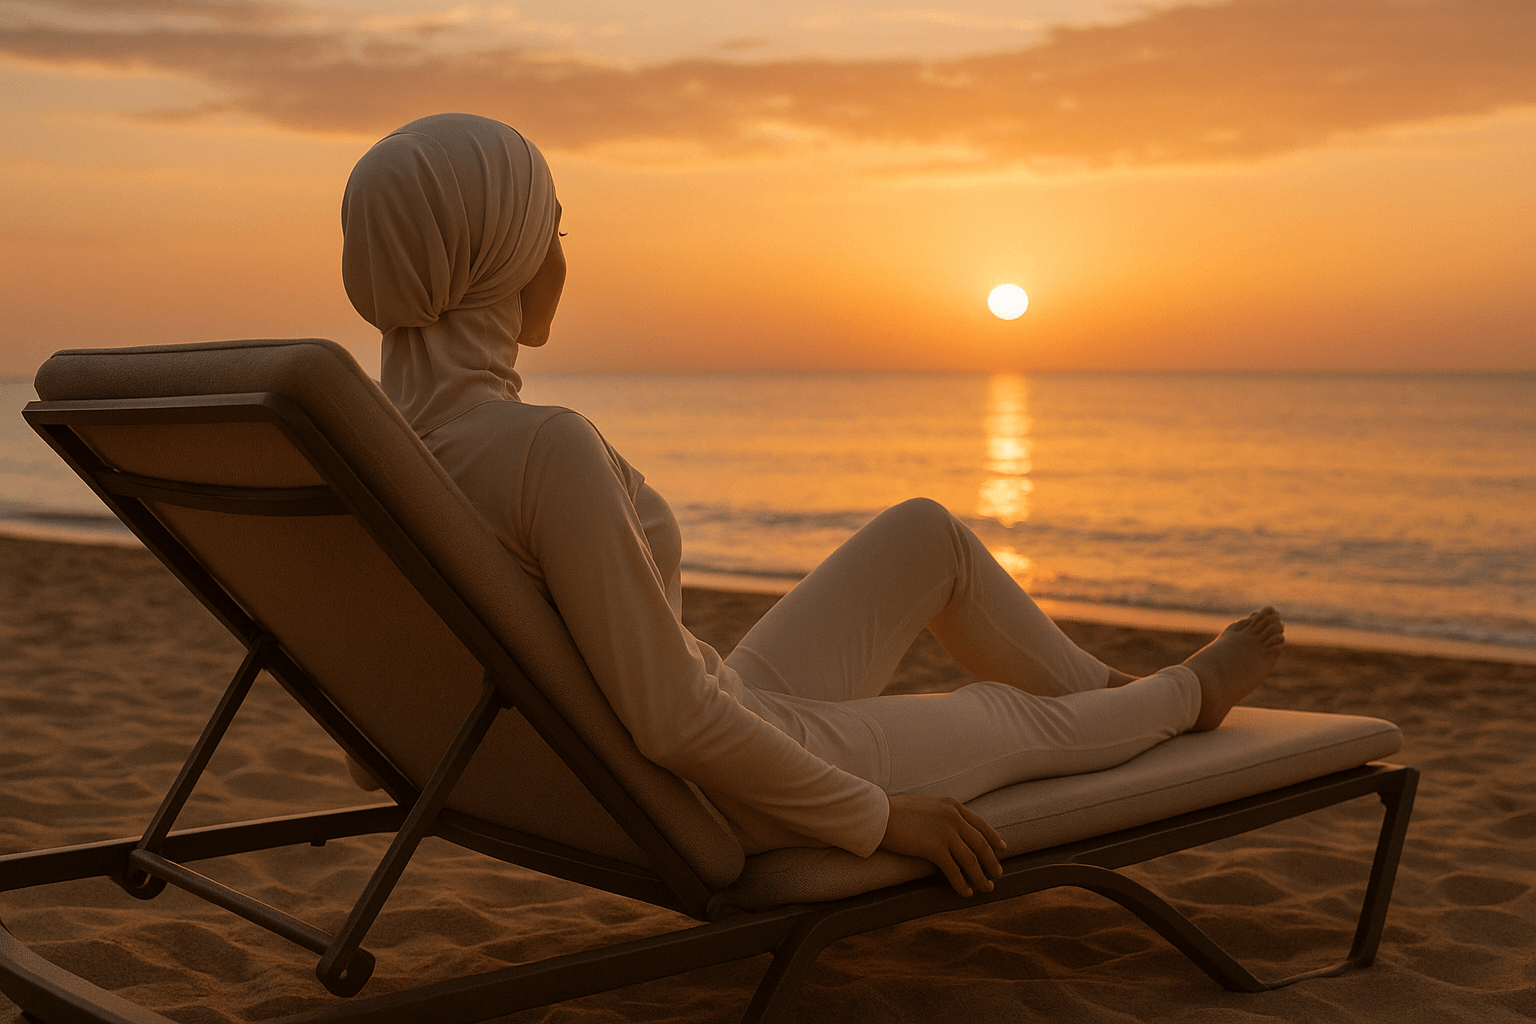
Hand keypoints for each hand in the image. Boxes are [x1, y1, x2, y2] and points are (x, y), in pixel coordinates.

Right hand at [879, 793, 1005, 896]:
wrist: (879, 814)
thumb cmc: (895, 811)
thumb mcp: (926, 806)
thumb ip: (941, 815)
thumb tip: (949, 831)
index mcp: (952, 805)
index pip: (980, 823)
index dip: (993, 837)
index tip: (1001, 848)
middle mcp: (953, 817)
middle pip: (981, 843)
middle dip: (991, 861)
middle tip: (997, 874)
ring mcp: (946, 832)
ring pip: (972, 859)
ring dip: (981, 876)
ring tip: (987, 888)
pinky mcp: (935, 848)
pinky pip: (954, 870)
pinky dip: (962, 883)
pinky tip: (966, 892)